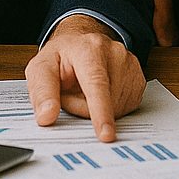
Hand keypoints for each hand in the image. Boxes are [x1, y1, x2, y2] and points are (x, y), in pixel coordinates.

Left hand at [26, 15, 145, 142]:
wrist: (80, 43)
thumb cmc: (61, 57)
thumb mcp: (40, 69)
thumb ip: (41, 93)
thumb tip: (46, 116)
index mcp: (88, 48)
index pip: (97, 84)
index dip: (101, 112)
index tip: (105, 135)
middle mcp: (114, 52)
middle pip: (105, 101)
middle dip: (84, 109)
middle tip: (72, 93)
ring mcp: (130, 64)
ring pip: (117, 107)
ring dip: (97, 109)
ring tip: (85, 91)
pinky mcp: (138, 78)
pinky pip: (126, 107)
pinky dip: (112, 108)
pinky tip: (102, 94)